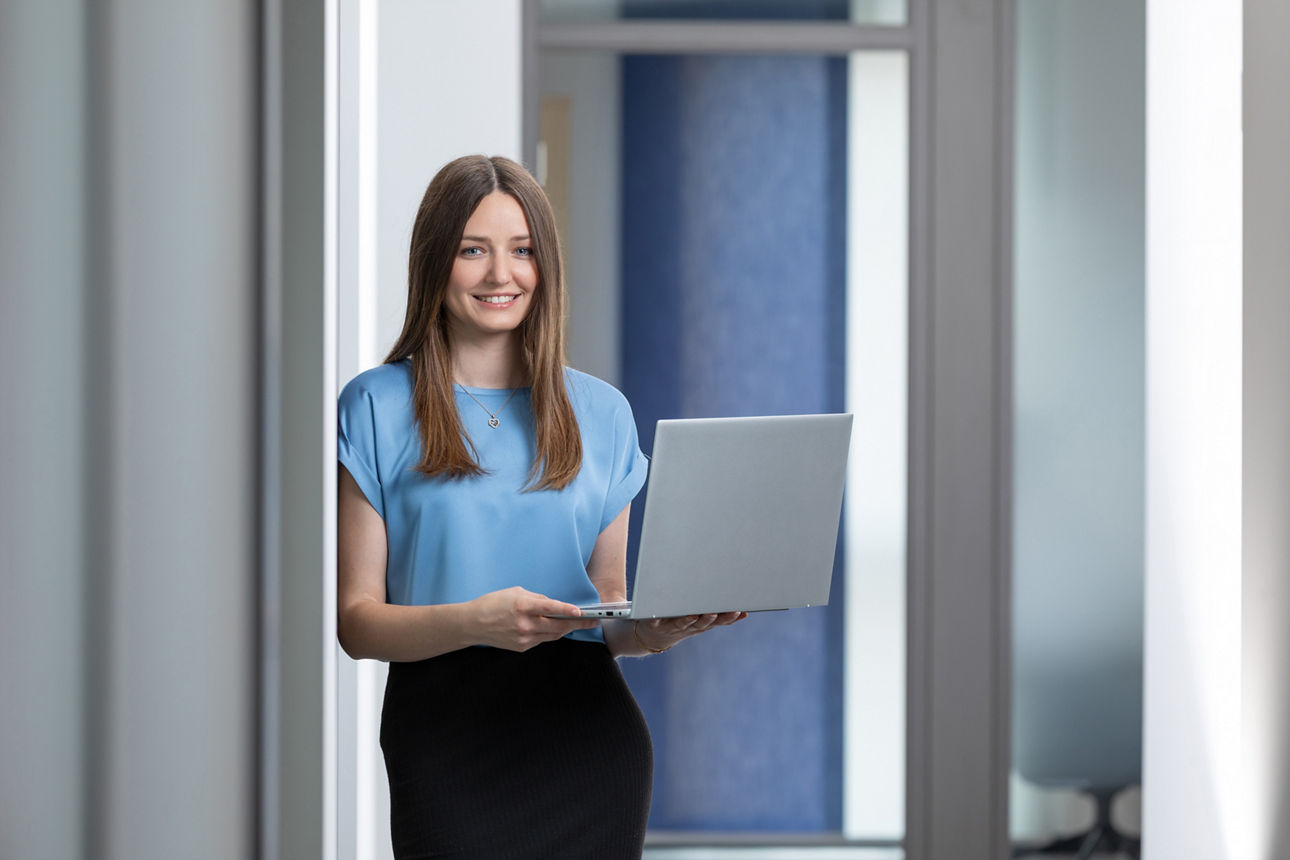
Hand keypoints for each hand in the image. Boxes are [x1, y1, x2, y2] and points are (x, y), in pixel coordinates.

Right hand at [469, 586, 599, 651]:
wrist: (473, 624)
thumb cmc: (492, 604)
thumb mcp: (515, 592)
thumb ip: (536, 598)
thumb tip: (553, 604)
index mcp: (522, 606)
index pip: (550, 608)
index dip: (567, 610)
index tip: (581, 612)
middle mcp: (524, 624)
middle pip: (557, 626)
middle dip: (577, 624)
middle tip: (592, 621)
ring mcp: (523, 638)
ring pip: (553, 635)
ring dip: (566, 629)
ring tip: (577, 623)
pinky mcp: (521, 647)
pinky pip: (542, 640)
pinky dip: (549, 633)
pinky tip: (553, 628)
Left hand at [635, 611, 746, 652]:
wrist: (649, 636)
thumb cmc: (678, 621)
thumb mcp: (697, 617)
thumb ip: (713, 610)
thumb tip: (736, 605)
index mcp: (699, 624)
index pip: (718, 621)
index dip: (730, 618)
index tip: (740, 611)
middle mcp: (688, 627)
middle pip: (703, 624)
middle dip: (714, 618)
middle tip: (724, 611)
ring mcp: (671, 627)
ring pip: (684, 624)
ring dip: (693, 620)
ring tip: (701, 614)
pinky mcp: (653, 623)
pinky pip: (658, 620)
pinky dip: (661, 618)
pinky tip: (664, 613)